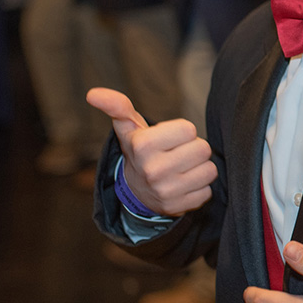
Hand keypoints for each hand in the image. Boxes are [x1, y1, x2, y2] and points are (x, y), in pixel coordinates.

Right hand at [86, 87, 216, 216]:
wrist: (135, 192)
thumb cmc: (139, 151)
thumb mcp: (128, 128)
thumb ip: (117, 106)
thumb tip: (92, 94)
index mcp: (143, 145)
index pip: (189, 129)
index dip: (182, 132)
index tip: (169, 139)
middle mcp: (153, 170)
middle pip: (203, 149)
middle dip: (193, 148)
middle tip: (176, 154)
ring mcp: (166, 192)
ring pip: (209, 170)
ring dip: (199, 168)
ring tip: (180, 168)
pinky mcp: (179, 208)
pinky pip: (207, 191)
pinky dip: (199, 187)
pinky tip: (183, 185)